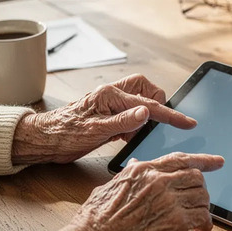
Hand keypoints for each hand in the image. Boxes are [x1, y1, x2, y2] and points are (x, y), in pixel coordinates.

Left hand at [12, 74, 195, 163]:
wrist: (43, 140)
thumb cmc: (63, 134)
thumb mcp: (95, 131)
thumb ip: (123, 122)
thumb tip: (146, 113)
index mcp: (110, 95)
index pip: (148, 105)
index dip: (170, 115)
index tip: (188, 122)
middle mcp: (112, 94)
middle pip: (147, 90)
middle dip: (157, 104)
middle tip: (159, 125)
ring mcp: (110, 103)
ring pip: (140, 99)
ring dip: (147, 114)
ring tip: (141, 133)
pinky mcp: (108, 113)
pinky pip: (131, 112)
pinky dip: (136, 123)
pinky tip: (131, 137)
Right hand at [59, 152, 224, 230]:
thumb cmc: (95, 220)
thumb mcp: (109, 188)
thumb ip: (128, 175)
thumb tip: (137, 164)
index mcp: (143, 170)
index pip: (180, 159)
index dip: (202, 160)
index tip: (217, 162)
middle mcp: (159, 181)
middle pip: (195, 176)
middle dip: (201, 188)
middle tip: (202, 199)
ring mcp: (169, 200)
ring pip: (202, 196)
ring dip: (203, 207)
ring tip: (197, 217)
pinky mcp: (175, 221)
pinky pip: (202, 217)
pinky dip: (205, 225)